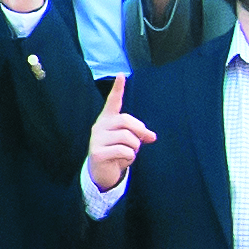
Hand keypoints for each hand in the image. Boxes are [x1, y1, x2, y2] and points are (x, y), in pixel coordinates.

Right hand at [85, 73, 154, 198]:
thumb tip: (152, 136)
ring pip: (127, 138)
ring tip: (129, 153)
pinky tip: (123, 160)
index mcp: (107, 120)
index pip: (113, 102)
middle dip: (140, 131)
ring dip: (135, 148)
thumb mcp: (129, 141)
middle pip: (126, 121)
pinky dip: (130, 158)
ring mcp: (96, 139)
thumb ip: (139, 134)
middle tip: (144, 140)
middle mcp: (99, 126)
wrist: (101, 172)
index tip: (121, 75)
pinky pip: (124, 151)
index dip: (118, 89)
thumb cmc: (116, 152)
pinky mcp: (97, 152)